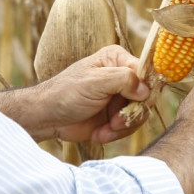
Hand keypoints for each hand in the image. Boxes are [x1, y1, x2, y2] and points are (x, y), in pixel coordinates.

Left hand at [0, 45, 150, 142]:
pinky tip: (99, 134)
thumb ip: (123, 80)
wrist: (48, 117)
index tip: (135, 102)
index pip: (144, 72)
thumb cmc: (66, 92)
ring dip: (123, 127)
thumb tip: (146, 90)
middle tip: (115, 122)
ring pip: (139, 114)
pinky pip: (128, 127)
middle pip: (145, 96)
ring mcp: (120, 97)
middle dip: (131, 114)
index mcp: (117, 59)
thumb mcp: (95, 81)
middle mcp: (122, 77)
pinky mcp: (115, 116)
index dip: (143, 89)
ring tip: (106, 129)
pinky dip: (115, 134)